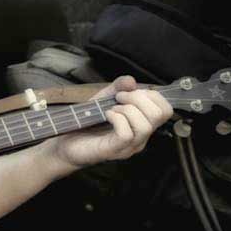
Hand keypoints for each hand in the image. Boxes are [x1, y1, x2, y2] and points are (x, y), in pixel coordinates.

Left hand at [44, 75, 173, 173]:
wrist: (65, 143)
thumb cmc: (86, 123)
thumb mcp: (103, 99)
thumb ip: (117, 88)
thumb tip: (131, 80)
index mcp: (142, 125)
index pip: (165, 110)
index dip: (150, 95)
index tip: (128, 92)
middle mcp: (140, 138)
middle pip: (160, 115)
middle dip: (139, 99)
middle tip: (119, 98)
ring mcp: (128, 147)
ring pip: (145, 126)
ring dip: (127, 109)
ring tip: (111, 108)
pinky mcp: (113, 151)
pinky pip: (126, 134)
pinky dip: (117, 118)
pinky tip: (106, 115)